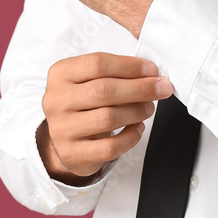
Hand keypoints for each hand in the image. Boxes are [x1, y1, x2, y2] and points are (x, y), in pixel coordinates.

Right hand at [37, 52, 174, 184]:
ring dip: (136, 111)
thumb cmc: (84, 104)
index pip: (97, 64)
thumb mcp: (89, 80)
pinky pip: (110, 146)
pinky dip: (131, 136)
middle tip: (161, 89)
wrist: (66, 139)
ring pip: (108, 118)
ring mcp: (61, 129)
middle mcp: (56, 100)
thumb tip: (151, 74)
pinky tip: (137, 128)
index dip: (129, 66)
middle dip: (140, 88)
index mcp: (60, 74)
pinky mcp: (72, 153)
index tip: (151, 70)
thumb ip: (115, 73)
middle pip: (103, 90)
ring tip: (148, 108)